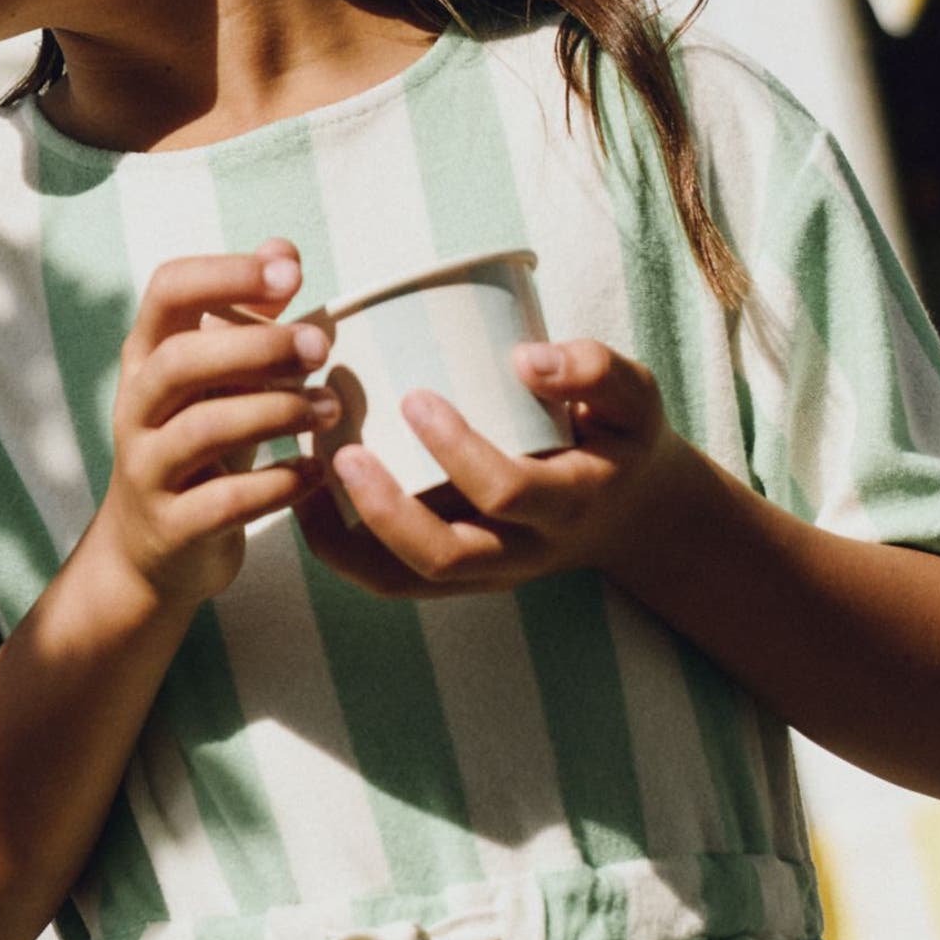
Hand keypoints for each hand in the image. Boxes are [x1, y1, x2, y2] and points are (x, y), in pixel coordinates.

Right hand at [88, 240, 339, 609]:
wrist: (149, 553)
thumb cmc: (198, 450)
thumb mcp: (217, 382)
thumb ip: (249, 319)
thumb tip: (285, 250)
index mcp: (148, 358)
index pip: (169, 291)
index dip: (227, 274)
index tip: (291, 274)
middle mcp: (137, 407)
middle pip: (181, 359)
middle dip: (258, 347)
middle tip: (321, 349)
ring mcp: (148, 469)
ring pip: (203, 428)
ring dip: (277, 412)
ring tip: (330, 411)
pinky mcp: (172, 526)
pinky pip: (225, 501)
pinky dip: (279, 484)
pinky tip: (316, 472)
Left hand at [293, 340, 697, 597]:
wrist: (630, 514)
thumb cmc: (619, 437)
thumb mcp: (632, 396)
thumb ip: (593, 369)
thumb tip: (524, 357)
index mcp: (569, 504)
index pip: (508, 492)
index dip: (457, 450)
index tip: (415, 397)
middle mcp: (525, 553)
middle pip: (445, 556)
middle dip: (384, 509)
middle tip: (342, 452)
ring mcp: (486, 574)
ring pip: (405, 580)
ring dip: (346, 539)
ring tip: (306, 478)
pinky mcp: (457, 579)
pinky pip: (390, 581)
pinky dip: (341, 550)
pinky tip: (309, 501)